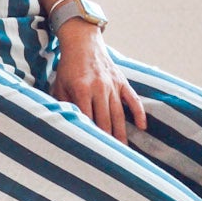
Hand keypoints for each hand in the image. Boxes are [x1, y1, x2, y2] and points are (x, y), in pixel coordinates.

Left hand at [51, 23, 147, 143]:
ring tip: (124, 150)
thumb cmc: (68, 67)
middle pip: (105, 120)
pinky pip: (133, 99)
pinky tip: (142, 127)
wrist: (82, 41)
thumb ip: (62, 104)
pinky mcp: (122, 81)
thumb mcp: (59, 85)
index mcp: (81, 89)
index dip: (90, 135)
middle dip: (108, 140)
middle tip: (111, 159)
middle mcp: (99, 87)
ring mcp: (112, 84)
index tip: (91, 151)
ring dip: (121, 133)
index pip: (87, 118)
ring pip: (119, 114)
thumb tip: (64, 124)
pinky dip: (139, 113)